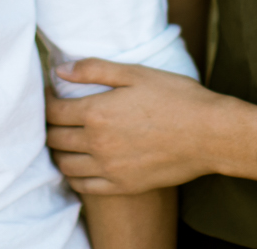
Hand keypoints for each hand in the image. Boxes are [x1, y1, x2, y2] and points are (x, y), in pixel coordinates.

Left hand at [45, 59, 255, 195]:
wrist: (209, 133)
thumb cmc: (176, 97)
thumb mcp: (135, 73)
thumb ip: (94, 70)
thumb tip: (60, 70)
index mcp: (97, 112)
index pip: (54, 111)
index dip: (47, 101)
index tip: (52, 95)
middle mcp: (97, 143)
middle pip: (55, 138)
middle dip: (50, 126)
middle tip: (57, 117)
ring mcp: (109, 169)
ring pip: (65, 165)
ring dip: (59, 152)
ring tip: (66, 141)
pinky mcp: (122, 186)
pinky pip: (84, 186)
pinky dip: (75, 176)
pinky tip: (80, 165)